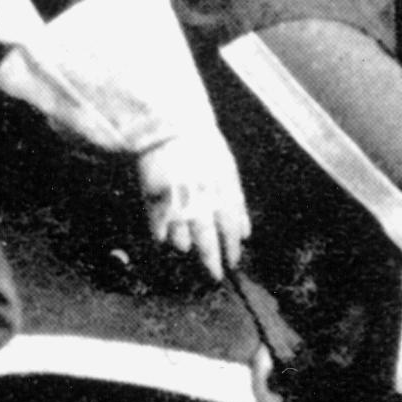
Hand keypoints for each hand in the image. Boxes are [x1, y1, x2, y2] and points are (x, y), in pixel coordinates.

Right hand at [135, 125, 246, 279]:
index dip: (232, 249)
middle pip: (208, 240)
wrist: (171, 125)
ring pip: (182, 238)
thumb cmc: (202, 146)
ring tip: (186, 248)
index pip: (231, 228)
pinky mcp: (154, 198)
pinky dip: (162, 236)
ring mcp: (178, 200)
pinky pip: (158, 228)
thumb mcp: (227, 170)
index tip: (233, 263)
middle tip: (214, 276)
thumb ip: (237, 203)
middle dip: (212, 261)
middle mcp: (202, 198)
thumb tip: (246, 235)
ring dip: (186, 246)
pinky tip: (164, 239)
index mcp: (222, 189)